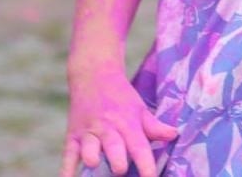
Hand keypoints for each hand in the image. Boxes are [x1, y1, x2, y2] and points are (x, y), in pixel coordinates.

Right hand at [61, 71, 175, 176]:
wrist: (93, 74)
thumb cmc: (120, 97)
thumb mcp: (139, 108)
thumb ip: (155, 126)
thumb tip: (174, 135)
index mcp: (128, 124)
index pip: (139, 147)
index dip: (146, 165)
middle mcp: (108, 128)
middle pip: (114, 148)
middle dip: (118, 163)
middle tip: (121, 171)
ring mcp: (89, 132)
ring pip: (89, 148)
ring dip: (92, 158)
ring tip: (95, 164)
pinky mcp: (72, 136)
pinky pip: (68, 155)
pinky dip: (67, 170)